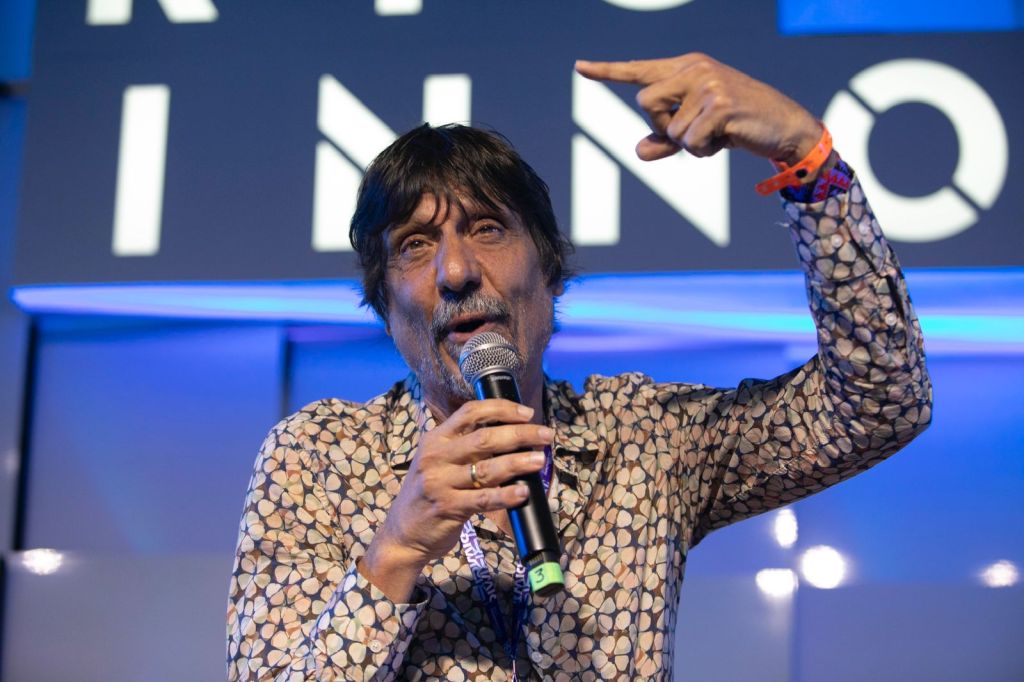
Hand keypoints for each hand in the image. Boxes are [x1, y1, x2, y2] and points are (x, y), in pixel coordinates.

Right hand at [359, 399, 552, 601]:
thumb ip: (463, 447)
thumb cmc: (428, 495)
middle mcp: (436, 457)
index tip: (527, 413)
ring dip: (519, 462)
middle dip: (521, 435)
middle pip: (485, 438)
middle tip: (546, 435)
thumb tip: (511, 435)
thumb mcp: (436, 462)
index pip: (470, 412)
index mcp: (435, 439)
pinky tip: (523, 492)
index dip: (501, 409)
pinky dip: (506, 495)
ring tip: (540, 460)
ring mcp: (440, 483)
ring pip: (488, 468)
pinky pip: (483, 499)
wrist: (402, 534)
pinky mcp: (448, 508)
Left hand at [575, 53, 821, 165]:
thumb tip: (639, 151)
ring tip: (717, 133)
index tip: (579, 67)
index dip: (607, 71)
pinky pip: (689, 142)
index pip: (639, 71)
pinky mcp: (721, 104)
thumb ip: (664, 143)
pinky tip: (725, 140)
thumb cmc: (736, 126)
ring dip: (690, 144)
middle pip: (645, 104)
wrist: (783, 127)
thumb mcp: (695, 135)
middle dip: (663, 128)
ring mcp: (709, 83)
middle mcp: (695, 68)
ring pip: (669, 129)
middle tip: (693, 131)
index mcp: (685, 68)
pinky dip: (703, 151)